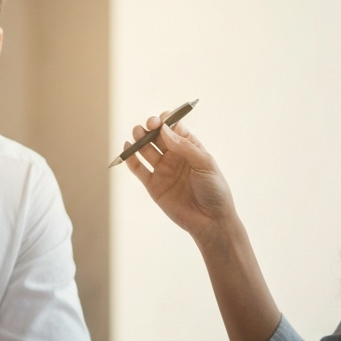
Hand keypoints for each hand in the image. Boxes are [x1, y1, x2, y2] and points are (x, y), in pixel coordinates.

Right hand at [124, 114, 235, 240]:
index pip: (174, 128)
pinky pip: (139, 169)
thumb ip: (184, 146)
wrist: (210, 220)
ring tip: (136, 133)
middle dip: (151, 128)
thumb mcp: (205, 163)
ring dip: (140, 139)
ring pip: (146, 150)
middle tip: (148, 126)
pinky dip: (130, 159)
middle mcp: (174, 156)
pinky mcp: (153, 185)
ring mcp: (163, 170)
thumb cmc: (214, 190)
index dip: (166, 121)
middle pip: (157, 137)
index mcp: (190, 148)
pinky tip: (126, 148)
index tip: (161, 120)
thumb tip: (164, 130)